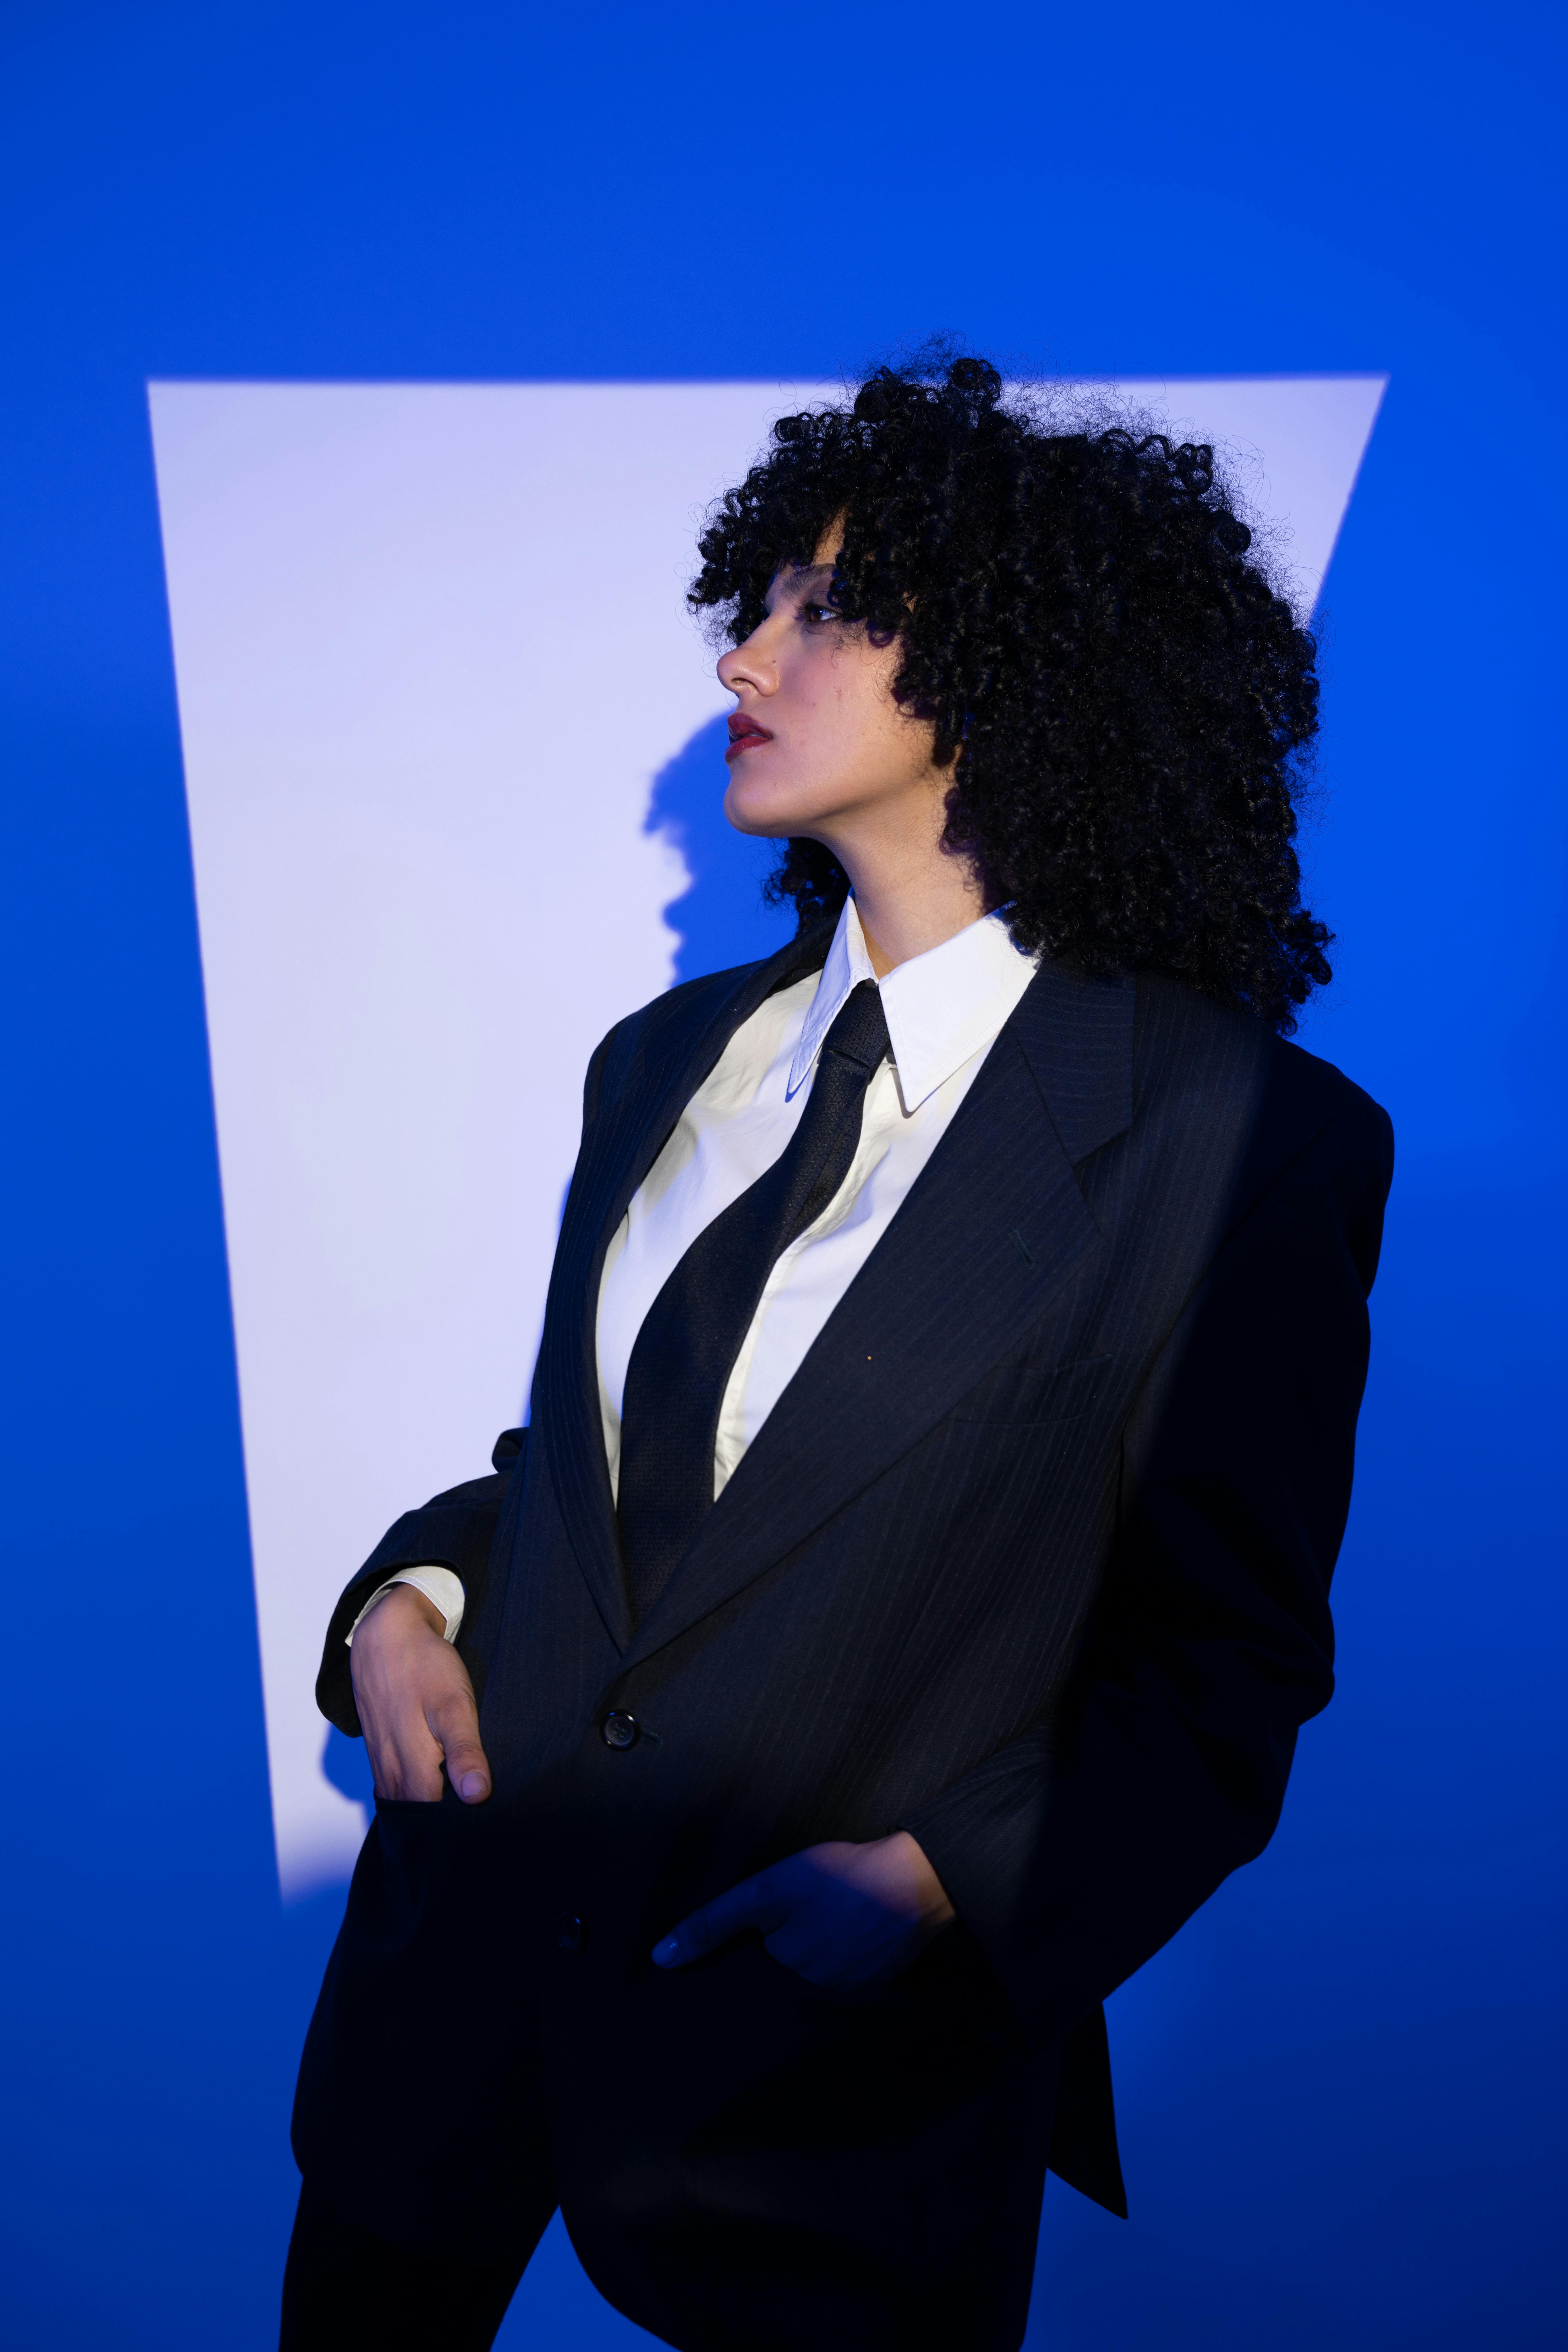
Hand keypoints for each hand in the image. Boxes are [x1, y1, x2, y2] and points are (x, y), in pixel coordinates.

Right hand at [348, 1584, 491, 1802]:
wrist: (387, 1635)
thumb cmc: (425, 1668)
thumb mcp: (454, 1705)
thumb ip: (464, 1752)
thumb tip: (476, 1796)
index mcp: (410, 1767)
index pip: (433, 1819)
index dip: (459, 1825)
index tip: (483, 1820)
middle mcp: (390, 1773)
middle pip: (418, 1815)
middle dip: (444, 1820)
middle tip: (477, 1814)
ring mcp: (381, 1763)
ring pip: (405, 1802)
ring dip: (430, 1806)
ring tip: (462, 1804)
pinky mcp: (380, 1752)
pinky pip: (396, 1786)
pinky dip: (416, 1790)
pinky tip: (440, 1784)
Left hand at [652, 1831, 954, 1990]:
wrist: (914, 1880)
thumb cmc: (837, 1878)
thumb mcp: (766, 1891)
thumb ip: (714, 1923)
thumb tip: (659, 1959)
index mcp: (783, 1973)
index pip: (749, 1973)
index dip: (745, 1952)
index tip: (752, 1935)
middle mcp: (813, 1995)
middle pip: (783, 1977)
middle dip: (780, 1957)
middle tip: (798, 1920)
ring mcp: (849, 1992)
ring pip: (813, 1977)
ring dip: (814, 1956)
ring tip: (822, 1924)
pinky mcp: (876, 1984)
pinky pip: (845, 1977)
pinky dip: (842, 1958)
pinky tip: (847, 1932)